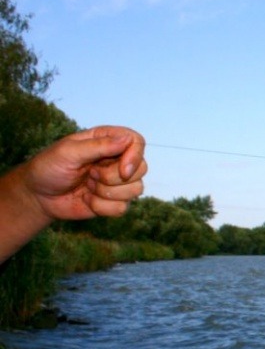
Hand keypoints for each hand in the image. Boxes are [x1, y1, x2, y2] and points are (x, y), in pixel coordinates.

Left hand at [24, 126, 147, 221]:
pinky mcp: (114, 201)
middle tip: (90, 174)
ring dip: (106, 193)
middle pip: (141, 168)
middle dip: (114, 177)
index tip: (123, 170)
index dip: (135, 156)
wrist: (38, 196)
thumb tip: (127, 140)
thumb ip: (99, 145)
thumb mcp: (68, 152)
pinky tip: (87, 200)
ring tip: (87, 186)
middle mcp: (117, 160)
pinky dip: (102, 207)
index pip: (137, 142)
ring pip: (135, 190)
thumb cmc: (49, 167)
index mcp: (107, 140)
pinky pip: (122, 208)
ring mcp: (118, 182)